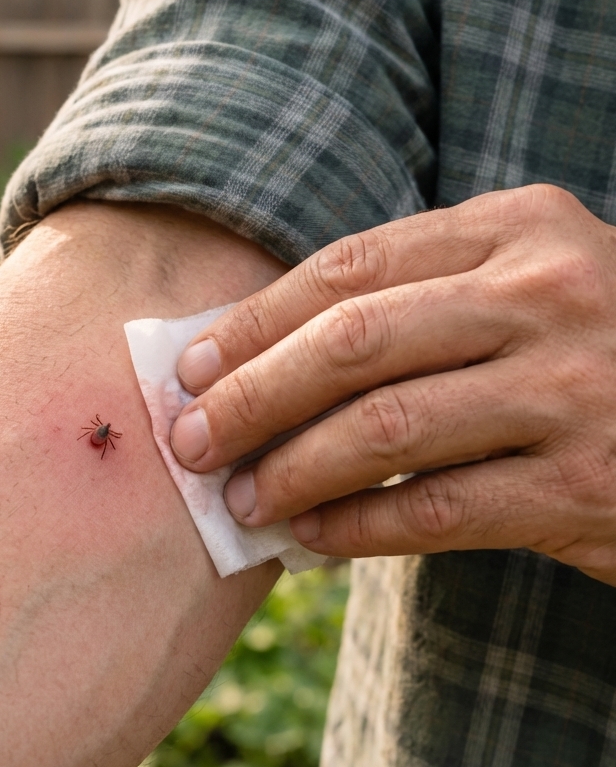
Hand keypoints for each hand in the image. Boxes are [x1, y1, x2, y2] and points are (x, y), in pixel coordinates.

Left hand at [169, 185, 615, 585]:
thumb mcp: (520, 292)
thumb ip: (411, 307)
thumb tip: (254, 365)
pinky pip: (436, 511)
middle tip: (191, 443)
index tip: (190, 369)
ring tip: (241, 501)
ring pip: (385, 429)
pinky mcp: (587, 486)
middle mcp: (551, 293)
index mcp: (521, 228)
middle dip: (250, 398)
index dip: (254, 323)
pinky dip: (356, 527)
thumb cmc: (592, 353)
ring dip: (291, 472)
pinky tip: (311, 538)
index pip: (350, 269)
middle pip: (352, 344)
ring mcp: (575, 388)